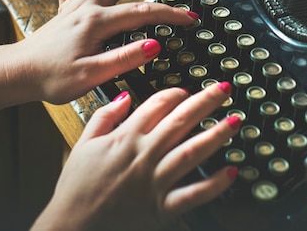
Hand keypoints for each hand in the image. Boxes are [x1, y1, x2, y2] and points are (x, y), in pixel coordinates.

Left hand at [7, 0, 198, 103]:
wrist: (19, 73)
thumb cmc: (52, 77)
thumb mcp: (92, 76)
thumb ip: (125, 59)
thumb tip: (153, 45)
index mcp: (97, 22)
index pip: (143, 11)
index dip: (171, 13)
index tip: (189, 17)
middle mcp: (86, 5)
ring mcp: (74, 2)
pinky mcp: (65, 5)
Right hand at [32, 81, 240, 230]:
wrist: (71, 226)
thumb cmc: (77, 187)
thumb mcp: (83, 143)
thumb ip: (104, 116)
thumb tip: (124, 96)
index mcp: (126, 137)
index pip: (157, 105)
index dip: (176, 93)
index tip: (187, 90)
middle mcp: (143, 155)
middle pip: (181, 121)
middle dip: (206, 102)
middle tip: (224, 90)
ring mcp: (154, 181)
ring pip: (191, 152)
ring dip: (216, 134)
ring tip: (235, 121)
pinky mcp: (160, 206)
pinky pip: (192, 194)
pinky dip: (213, 184)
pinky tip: (231, 171)